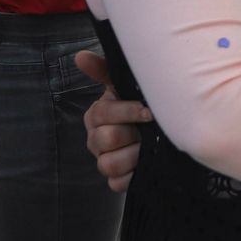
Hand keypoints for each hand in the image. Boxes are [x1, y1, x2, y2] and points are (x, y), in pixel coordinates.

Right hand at [77, 51, 151, 192]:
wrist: (160, 131)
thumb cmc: (139, 104)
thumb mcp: (126, 86)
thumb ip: (105, 71)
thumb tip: (80, 56)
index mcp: (97, 115)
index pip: (102, 114)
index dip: (127, 112)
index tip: (148, 111)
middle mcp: (96, 139)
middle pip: (104, 139)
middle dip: (130, 134)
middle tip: (148, 130)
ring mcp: (105, 160)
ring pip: (108, 164)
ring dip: (133, 156)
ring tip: (148, 148)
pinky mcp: (117, 180)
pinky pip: (117, 184)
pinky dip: (132, 177)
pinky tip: (145, 166)